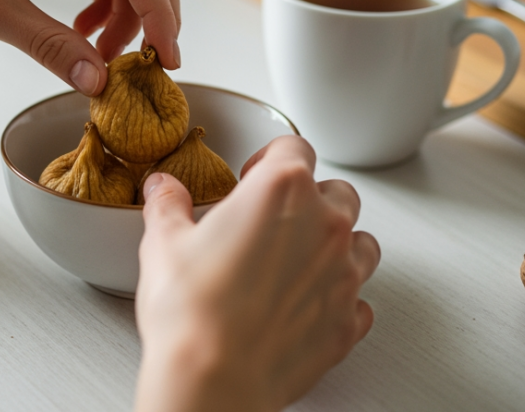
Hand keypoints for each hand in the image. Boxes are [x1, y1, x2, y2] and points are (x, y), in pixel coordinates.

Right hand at [134, 136, 379, 411]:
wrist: (213, 378)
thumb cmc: (192, 312)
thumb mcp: (163, 243)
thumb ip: (168, 206)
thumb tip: (164, 191)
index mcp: (281, 190)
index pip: (294, 147)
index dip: (271, 157)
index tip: (254, 174)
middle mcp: (323, 226)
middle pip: (336, 191)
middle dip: (309, 198)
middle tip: (274, 218)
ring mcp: (342, 275)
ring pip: (361, 243)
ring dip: (334, 245)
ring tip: (297, 258)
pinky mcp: (346, 322)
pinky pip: (358, 300)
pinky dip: (338, 298)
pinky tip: (308, 304)